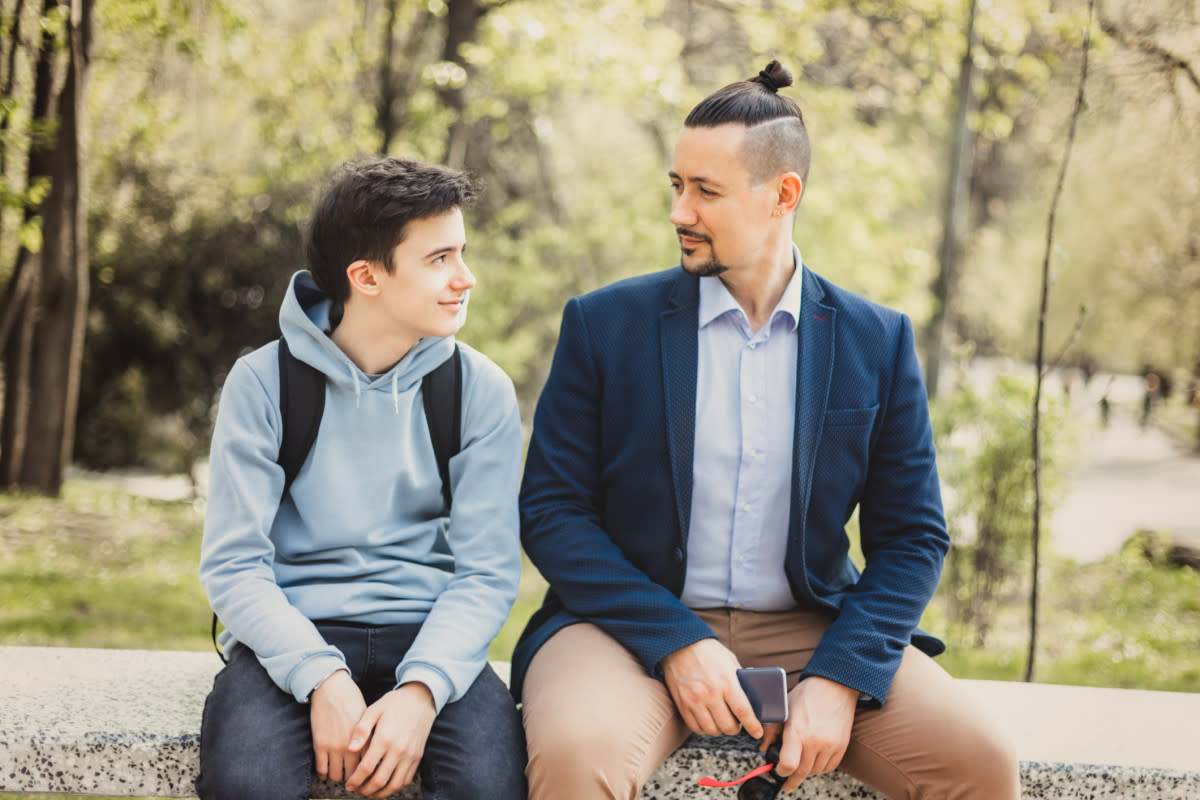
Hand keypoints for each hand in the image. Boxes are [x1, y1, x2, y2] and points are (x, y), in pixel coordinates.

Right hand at [310, 669, 365, 785]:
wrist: (332, 688)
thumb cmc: (352, 700)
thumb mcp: (368, 718)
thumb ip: (371, 737)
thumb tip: (377, 754)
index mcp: (366, 738)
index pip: (370, 766)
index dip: (369, 775)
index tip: (368, 778)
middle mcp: (351, 745)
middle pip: (354, 775)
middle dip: (354, 781)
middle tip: (354, 781)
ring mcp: (334, 746)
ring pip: (336, 776)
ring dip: (338, 778)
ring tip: (340, 774)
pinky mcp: (320, 745)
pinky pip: (321, 770)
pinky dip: (324, 774)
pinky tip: (327, 772)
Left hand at [344, 682, 436, 798]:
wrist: (421, 698)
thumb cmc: (394, 703)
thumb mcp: (374, 710)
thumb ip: (361, 730)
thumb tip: (350, 749)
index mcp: (384, 738)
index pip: (367, 768)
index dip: (355, 780)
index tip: (348, 784)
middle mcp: (399, 750)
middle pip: (380, 781)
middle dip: (365, 790)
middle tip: (356, 790)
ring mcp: (410, 755)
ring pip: (395, 785)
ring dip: (380, 793)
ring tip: (369, 792)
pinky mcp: (418, 757)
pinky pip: (406, 779)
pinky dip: (395, 787)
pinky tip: (385, 784)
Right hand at [661, 639, 762, 738]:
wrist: (680, 644)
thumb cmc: (709, 652)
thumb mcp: (730, 661)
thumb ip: (740, 681)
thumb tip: (753, 700)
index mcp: (726, 681)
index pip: (743, 711)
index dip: (752, 726)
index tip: (757, 733)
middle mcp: (710, 693)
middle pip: (728, 725)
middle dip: (736, 728)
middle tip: (737, 723)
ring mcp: (694, 700)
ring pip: (712, 730)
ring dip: (720, 729)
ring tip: (723, 722)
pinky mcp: (682, 704)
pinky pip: (696, 727)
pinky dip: (705, 728)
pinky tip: (709, 721)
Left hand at [760, 676, 857, 791]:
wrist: (834, 686)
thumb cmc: (807, 695)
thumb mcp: (784, 708)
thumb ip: (772, 729)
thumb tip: (764, 748)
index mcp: (797, 731)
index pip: (788, 765)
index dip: (781, 772)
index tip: (778, 771)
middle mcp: (814, 741)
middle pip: (802, 773)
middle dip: (792, 780)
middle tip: (786, 783)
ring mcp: (830, 745)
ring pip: (815, 771)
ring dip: (806, 773)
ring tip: (799, 769)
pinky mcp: (841, 746)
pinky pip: (829, 767)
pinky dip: (820, 768)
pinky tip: (813, 762)